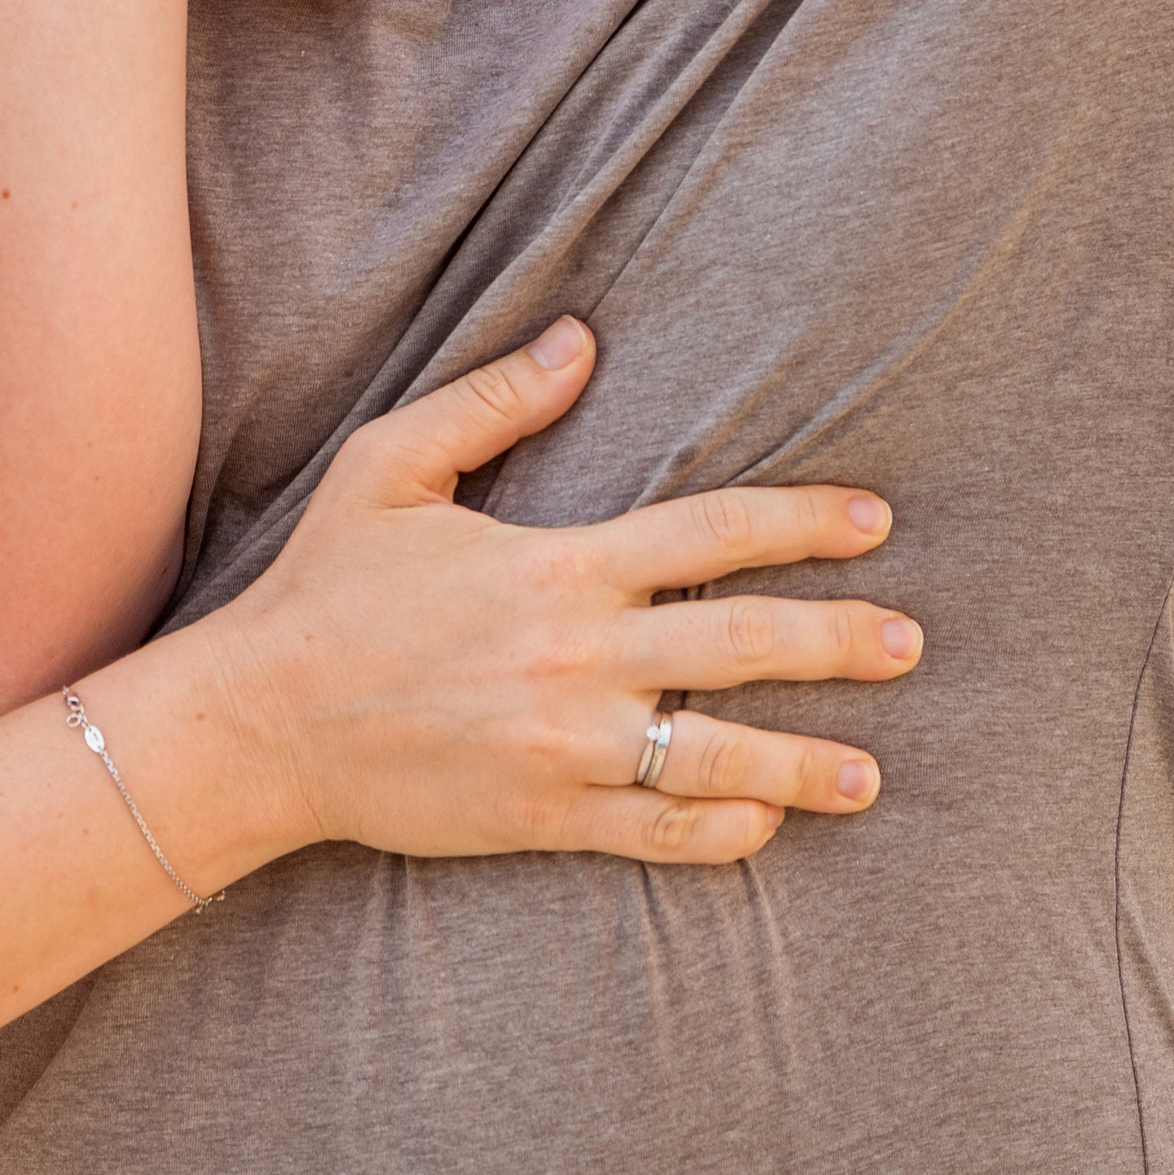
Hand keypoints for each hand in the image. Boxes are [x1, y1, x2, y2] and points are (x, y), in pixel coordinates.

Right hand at [213, 326, 917, 866]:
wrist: (263, 722)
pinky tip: (764, 827)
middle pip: (741, 644)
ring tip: (870, 772)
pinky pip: (656, 832)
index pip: (711, 533)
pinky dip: (720, 830)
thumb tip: (580, 343)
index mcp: (557, 566)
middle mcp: (579, 658)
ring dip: (804, 764)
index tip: (872, 521)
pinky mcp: (543, 818)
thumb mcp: (391, 465)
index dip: (801, 523)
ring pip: (717, 756)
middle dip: (837, 640)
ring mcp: (567, 748)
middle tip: (909, 642)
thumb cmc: (326, 586)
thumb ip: (492, 402)